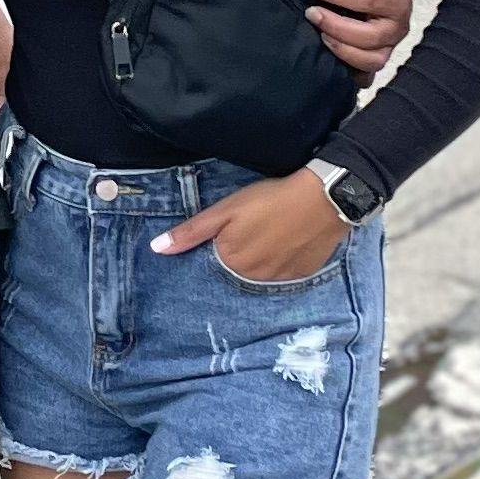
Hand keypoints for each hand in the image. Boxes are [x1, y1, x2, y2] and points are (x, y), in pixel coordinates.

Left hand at [152, 173, 348, 285]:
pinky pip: (287, 270)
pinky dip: (287, 256)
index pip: (218, 256)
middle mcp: (254, 278)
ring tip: (277, 228)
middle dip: (245, 247)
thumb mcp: (225, 210)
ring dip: (266, 253)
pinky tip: (292, 237)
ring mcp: (281, 279)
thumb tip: (157, 249)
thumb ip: (191, 232)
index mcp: (232, 262)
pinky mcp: (303, 274)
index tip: (240, 223)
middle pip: (241, 265)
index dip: (226, 237)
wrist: (323, 198)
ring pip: (264, 269)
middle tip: (260, 222)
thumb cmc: (269, 199)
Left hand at [302, 0, 418, 76]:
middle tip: (311, 13)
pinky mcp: (381, 53)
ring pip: (371, 60)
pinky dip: (351, 71)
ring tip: (321, 35)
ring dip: (342, 51)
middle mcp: (398, 24)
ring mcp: (391, 42)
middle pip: (369, 37)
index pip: (364, 0)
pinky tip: (331, 62)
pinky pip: (368, 72)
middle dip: (335, 27)